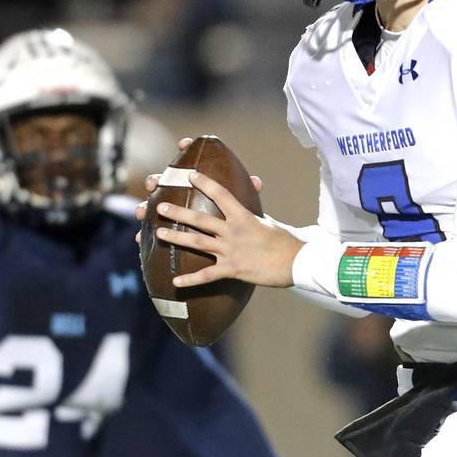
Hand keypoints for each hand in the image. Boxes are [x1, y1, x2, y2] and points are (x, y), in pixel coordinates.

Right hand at [133, 137, 261, 229]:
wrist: (231, 246)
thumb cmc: (237, 224)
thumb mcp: (244, 210)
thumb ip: (248, 194)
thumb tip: (256, 182)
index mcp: (198, 184)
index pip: (191, 160)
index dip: (187, 148)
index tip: (185, 143)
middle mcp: (180, 194)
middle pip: (165, 182)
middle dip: (157, 179)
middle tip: (154, 182)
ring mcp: (170, 212)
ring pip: (152, 206)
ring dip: (144, 206)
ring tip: (141, 212)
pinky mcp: (167, 231)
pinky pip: (151, 232)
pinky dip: (144, 235)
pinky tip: (140, 239)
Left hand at [150, 171, 300, 287]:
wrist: (297, 263)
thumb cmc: (285, 241)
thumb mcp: (269, 221)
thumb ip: (255, 208)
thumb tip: (254, 187)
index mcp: (243, 217)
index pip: (221, 195)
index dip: (205, 183)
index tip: (191, 175)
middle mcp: (233, 232)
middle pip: (200, 220)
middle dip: (178, 212)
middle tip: (160, 207)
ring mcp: (231, 251)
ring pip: (197, 242)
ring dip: (176, 237)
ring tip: (159, 233)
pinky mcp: (232, 270)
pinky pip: (207, 275)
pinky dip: (190, 280)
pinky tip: (175, 281)